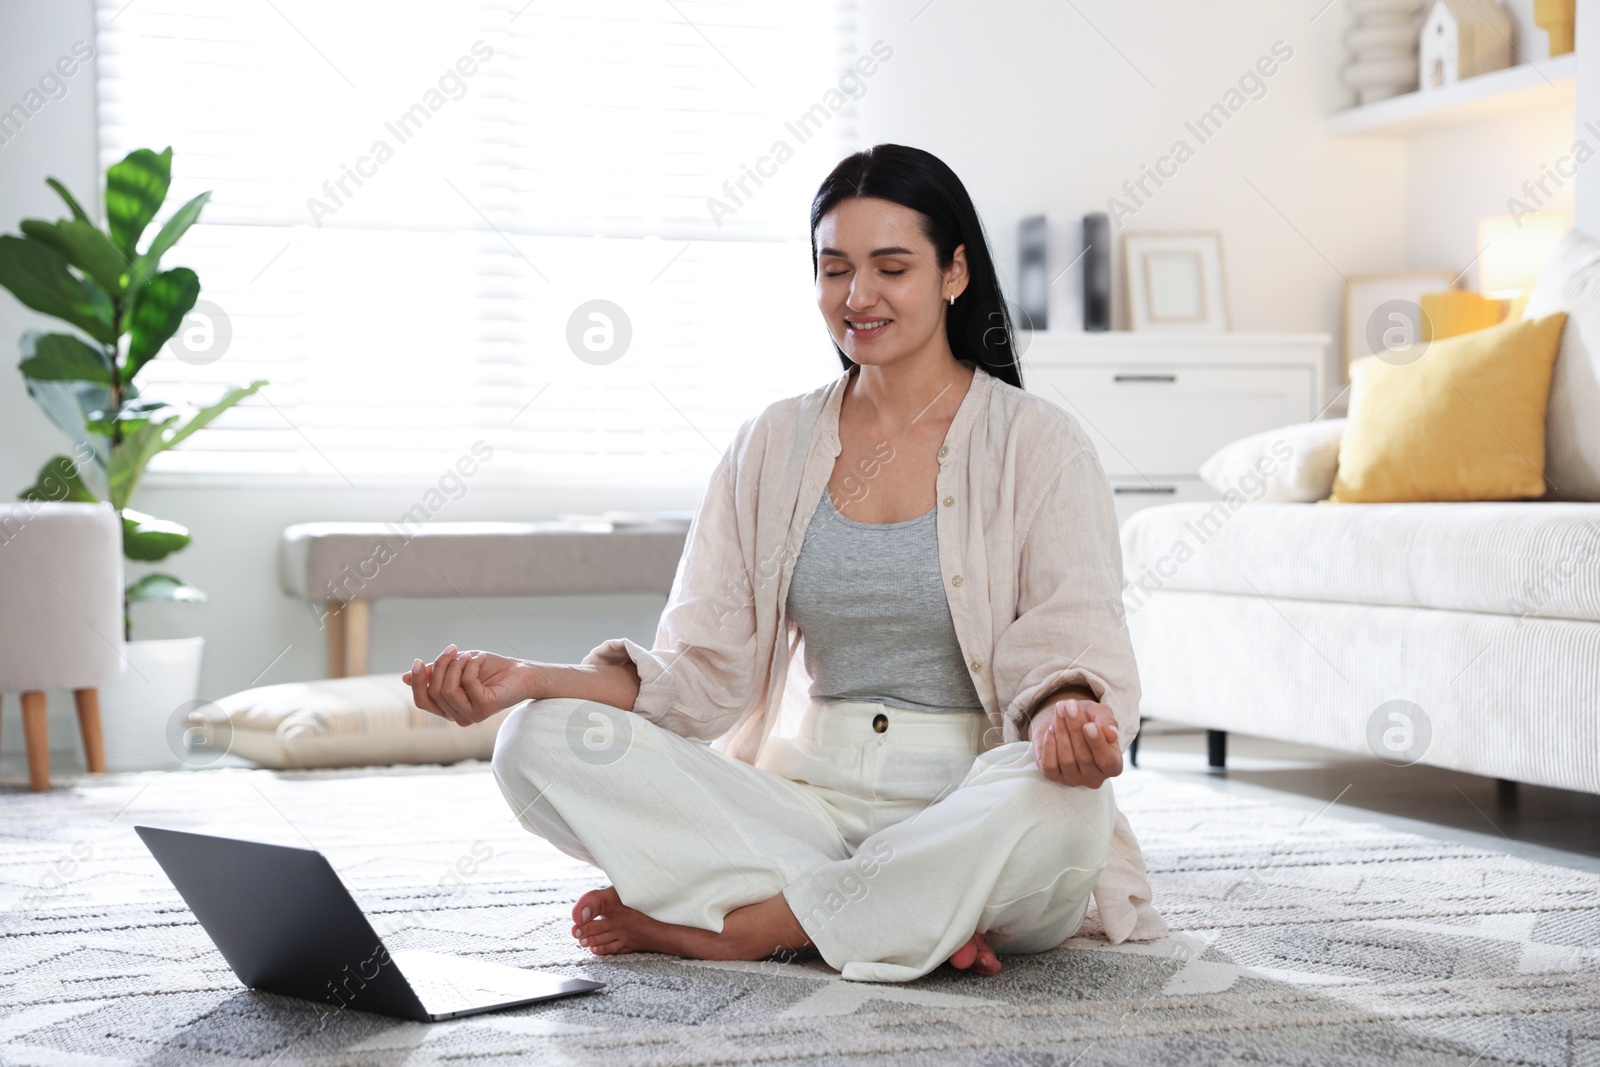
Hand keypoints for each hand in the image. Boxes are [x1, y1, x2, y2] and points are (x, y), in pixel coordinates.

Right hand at [402, 645, 533, 725]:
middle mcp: (458, 717)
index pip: (422, 700)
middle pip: (434, 691)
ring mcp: (472, 715)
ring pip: (448, 689)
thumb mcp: (456, 667)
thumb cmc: (489, 669)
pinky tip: (481, 658)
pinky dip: (472, 665)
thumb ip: (433, 673)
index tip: (418, 660)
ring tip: (470, 655)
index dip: (417, 681)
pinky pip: (467, 683)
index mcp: (448, 708)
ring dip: (457, 665)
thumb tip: (404, 677)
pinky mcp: (485, 708)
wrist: (521, 671)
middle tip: (454, 649)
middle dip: (441, 665)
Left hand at [1030, 698, 1122, 788]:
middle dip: (1075, 728)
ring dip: (1061, 732)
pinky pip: (1049, 765)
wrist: (1065, 720)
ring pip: (1066, 760)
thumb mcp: (1100, 713)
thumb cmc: (1088, 718)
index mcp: (1113, 765)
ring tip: (1059, 711)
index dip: (1098, 744)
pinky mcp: (1053, 776)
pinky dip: (1049, 745)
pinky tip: (1050, 729)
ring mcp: (1073, 779)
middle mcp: (1095, 777)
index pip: (1108, 761)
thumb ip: (1107, 721)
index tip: (1089, 725)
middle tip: (1068, 705)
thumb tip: (1111, 733)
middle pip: (1085, 758)